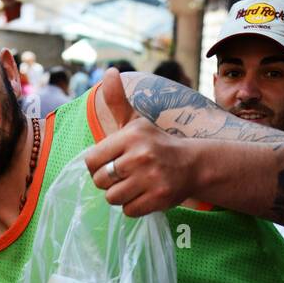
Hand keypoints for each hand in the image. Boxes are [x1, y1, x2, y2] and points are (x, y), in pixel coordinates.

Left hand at [83, 69, 190, 216]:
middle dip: (109, 182)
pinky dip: (133, 207)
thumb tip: (108, 71)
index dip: (97, 166)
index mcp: (130, 136)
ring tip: (134, 185)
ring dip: (120, 196)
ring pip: (113, 198)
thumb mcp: (135, 121)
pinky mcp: (158, 198)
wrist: (192, 164)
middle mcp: (140, 156)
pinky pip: (128, 211)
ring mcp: (151, 178)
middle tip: (125, 176)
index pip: (91, 161)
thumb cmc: (155, 143)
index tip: (111, 163)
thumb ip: (116, 100)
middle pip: (100, 181)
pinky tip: (144, 195)